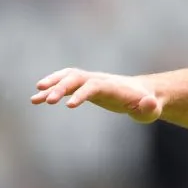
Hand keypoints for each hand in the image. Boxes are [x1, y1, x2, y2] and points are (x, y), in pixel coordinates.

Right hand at [31, 68, 161, 122]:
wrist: (144, 93)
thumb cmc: (148, 104)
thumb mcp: (152, 109)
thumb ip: (150, 107)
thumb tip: (150, 103)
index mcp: (114, 86)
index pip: (94, 86)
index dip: (81, 94)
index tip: (68, 106)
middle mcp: (100, 80)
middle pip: (77, 79)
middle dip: (61, 88)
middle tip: (47, 101)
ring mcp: (91, 81)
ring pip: (68, 78)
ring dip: (52, 85)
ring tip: (35, 98)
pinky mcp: (85, 86)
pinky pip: (66, 85)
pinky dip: (52, 90)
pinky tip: (38, 99)